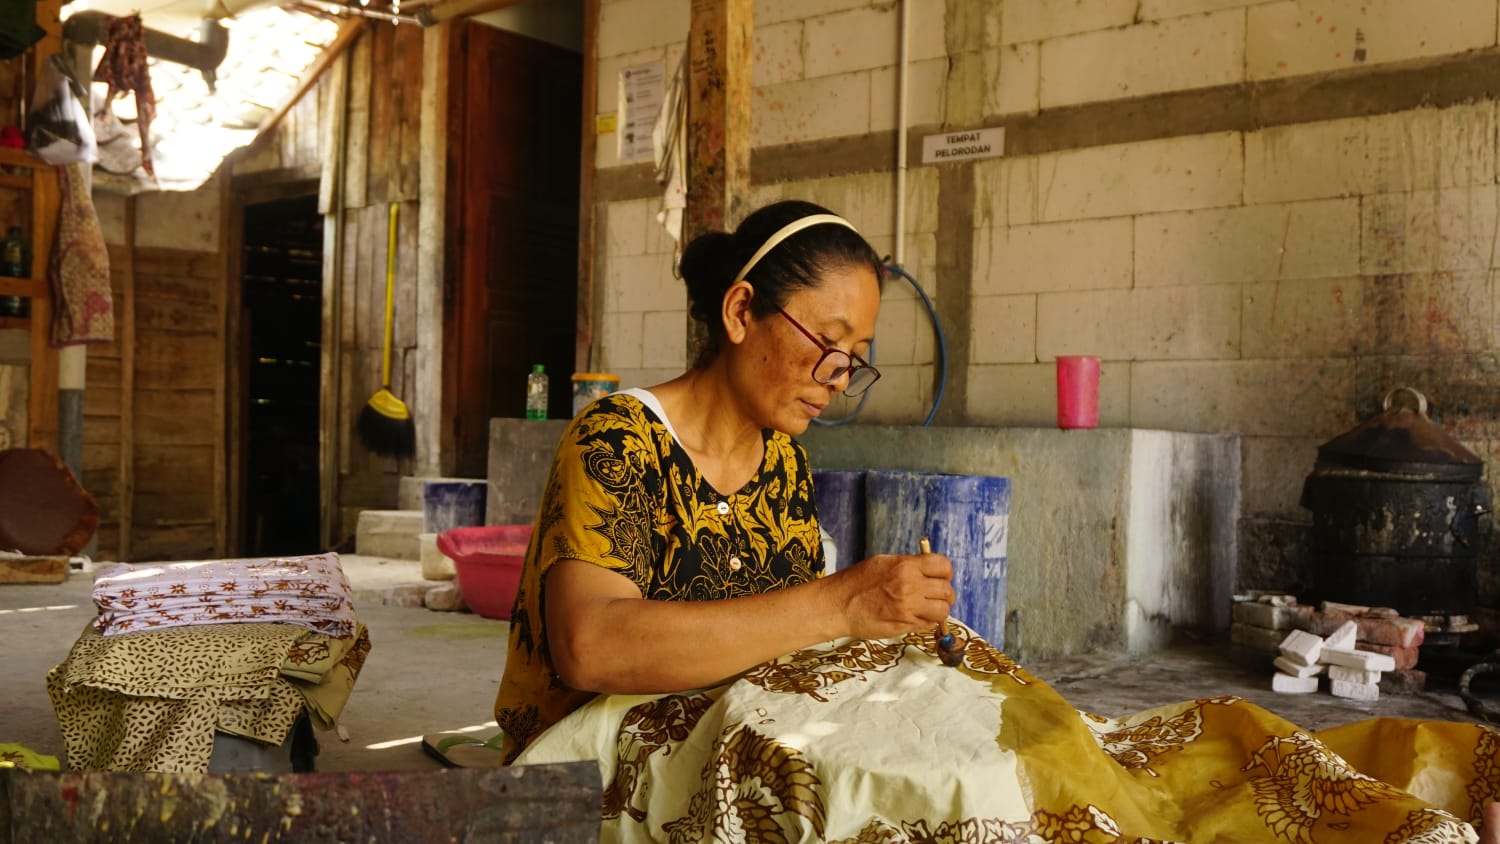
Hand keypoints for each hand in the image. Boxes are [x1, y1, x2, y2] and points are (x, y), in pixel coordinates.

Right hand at [831, 551, 954, 639]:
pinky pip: (929, 625)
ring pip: (943, 611)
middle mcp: (910, 587)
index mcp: (905, 566)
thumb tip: (928, 570)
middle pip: (947, 590)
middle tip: (935, 596)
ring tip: (928, 608)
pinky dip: (927, 622)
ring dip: (939, 610)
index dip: (944, 572)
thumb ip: (908, 565)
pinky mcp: (905, 626)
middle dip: (944, 593)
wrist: (838, 606)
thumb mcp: (882, 563)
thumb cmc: (856, 582)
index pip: (943, 566)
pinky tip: (915, 617)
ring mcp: (909, 608)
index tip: (940, 577)